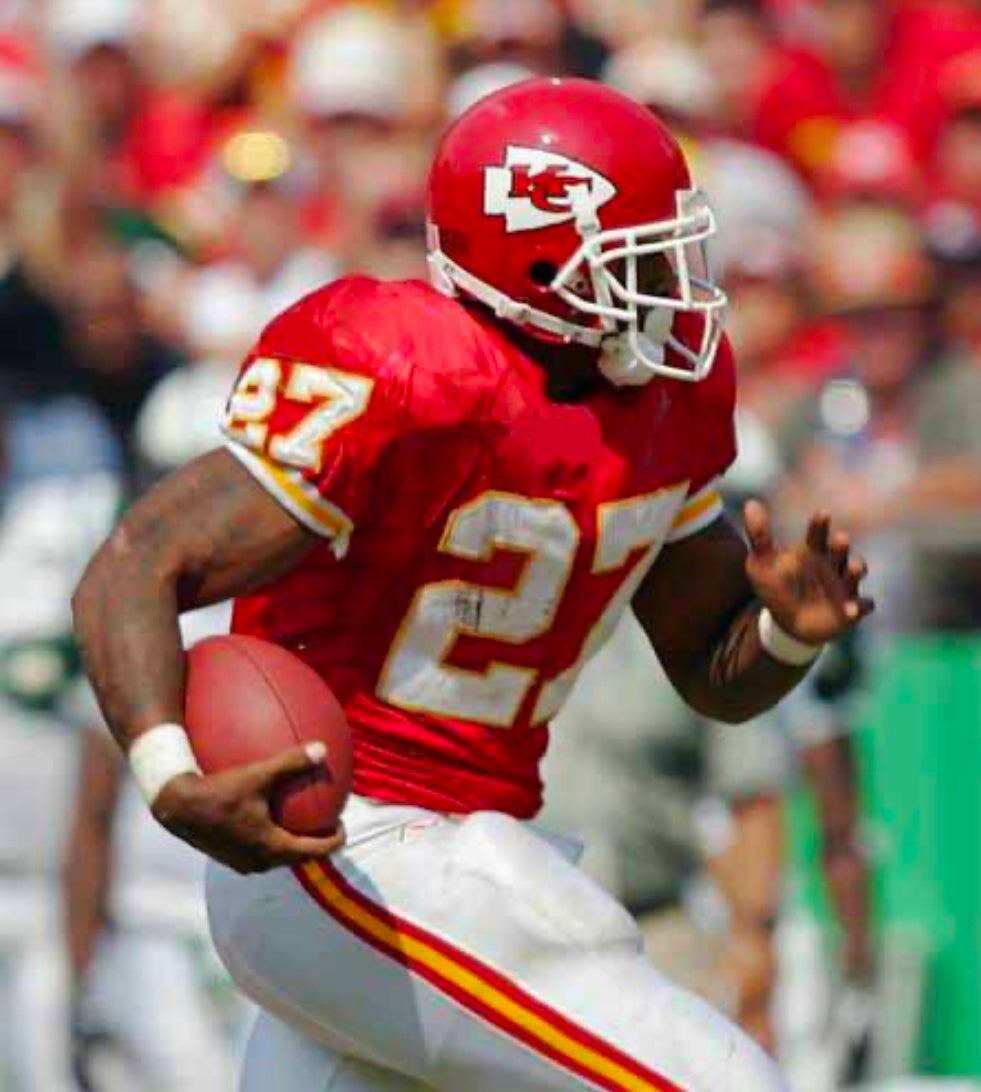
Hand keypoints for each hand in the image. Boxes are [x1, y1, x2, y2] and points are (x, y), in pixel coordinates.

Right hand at [152, 744, 344, 873]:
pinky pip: (262, 851)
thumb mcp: (258, 774)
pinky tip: (271, 815)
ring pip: (280, 857)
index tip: (343, 824)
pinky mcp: (230, 857)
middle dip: (317, 842)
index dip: (335, 840)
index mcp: (272, 848)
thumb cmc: (218, 789)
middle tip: (329, 821)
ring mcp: (243, 863)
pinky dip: (275, 838)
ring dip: (295, 842)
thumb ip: (291, 762)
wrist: (177, 806)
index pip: (315, 852)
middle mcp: (260, 862)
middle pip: (300, 858)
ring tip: (305, 820)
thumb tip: (322, 749)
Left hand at [744, 500, 873, 645]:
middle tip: (840, 539)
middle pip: (840, 551)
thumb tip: (750, 503)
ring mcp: (843, 587)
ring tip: (855, 568)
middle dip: (841, 545)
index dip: (821, 525)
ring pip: (856, 573)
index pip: (818, 534)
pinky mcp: (850, 609)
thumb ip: (759, 536)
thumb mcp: (762, 564)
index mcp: (813, 552)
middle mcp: (832, 566)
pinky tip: (851, 610)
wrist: (788, 624)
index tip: (822, 514)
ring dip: (857, 570)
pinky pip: (861, 606)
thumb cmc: (777, 587)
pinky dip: (859, 607)